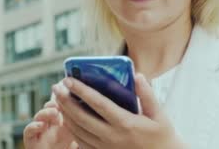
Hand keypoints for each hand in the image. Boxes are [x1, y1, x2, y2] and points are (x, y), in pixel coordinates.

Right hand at [23, 100, 76, 148]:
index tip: (67, 98)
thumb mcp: (74, 140)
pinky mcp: (31, 142)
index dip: (62, 101)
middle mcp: (49, 128)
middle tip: (60, 105)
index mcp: (60, 125)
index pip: (59, 107)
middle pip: (47, 109)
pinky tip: (42, 125)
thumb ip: (79, 129)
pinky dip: (34, 126)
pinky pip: (28, 131)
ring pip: (38, 117)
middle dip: (52, 104)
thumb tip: (86, 115)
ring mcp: (39, 134)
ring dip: (45, 112)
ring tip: (54, 113)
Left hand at [52, 74, 187, 148]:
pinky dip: (71, 129)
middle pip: (82, 118)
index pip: (98, 104)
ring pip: (78, 131)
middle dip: (66, 101)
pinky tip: (67, 118)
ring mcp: (106, 148)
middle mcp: (113, 137)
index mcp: (126, 124)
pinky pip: (81, 143)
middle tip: (56, 87)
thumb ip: (147, 94)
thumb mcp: (160, 115)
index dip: (81, 91)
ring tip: (58, 99)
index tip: (68, 79)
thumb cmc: (162, 136)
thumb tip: (137, 76)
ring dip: (65, 114)